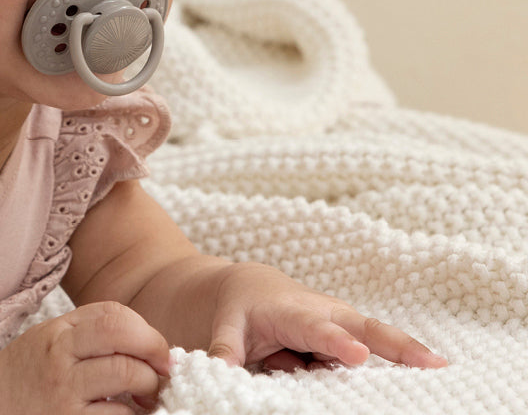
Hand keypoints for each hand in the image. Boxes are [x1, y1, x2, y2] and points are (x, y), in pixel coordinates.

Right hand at [0, 301, 170, 413]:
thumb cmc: (22, 375)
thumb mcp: (48, 340)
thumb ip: (89, 333)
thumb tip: (147, 343)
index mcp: (58, 332)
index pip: (115, 316)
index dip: (148, 333)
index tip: (159, 352)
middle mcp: (60, 357)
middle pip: (125, 342)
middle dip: (156, 358)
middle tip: (162, 376)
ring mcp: (63, 392)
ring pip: (127, 377)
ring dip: (148, 390)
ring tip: (145, 400)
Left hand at [203, 263, 447, 370]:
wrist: (251, 286)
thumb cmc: (240, 307)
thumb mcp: (226, 325)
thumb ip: (224, 348)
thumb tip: (215, 370)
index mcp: (293, 312)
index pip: (317, 330)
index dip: (336, 342)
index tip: (356, 355)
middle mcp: (327, 316)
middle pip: (366, 329)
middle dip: (397, 344)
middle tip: (432, 362)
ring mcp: (345, 325)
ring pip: (378, 340)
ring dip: (407, 353)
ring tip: (441, 368)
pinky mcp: (351, 336)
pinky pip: (374, 350)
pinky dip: (400, 358)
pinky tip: (430, 368)